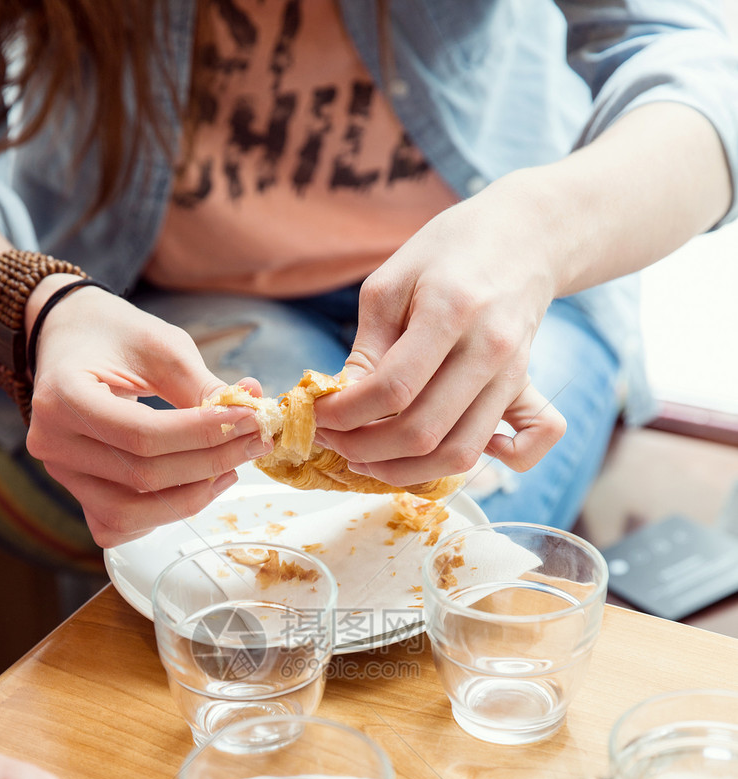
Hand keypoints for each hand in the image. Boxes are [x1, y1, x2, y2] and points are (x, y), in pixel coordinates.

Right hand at [26, 285, 265, 545]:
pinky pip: (117, 525)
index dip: (202, 436)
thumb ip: (202, 386)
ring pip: (129, 513)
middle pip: (141, 477)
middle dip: (209, 463)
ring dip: (189, 498)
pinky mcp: (75, 492)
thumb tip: (254, 411)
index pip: (142, 435)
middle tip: (254, 442)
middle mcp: (52, 442)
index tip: (248, 420)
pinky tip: (193, 488)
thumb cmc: (113, 335)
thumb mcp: (160, 346)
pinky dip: (159, 516)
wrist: (69, 337)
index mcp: (63, 395)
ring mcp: (60, 473)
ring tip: (227, 469)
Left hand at [314, 182, 566, 485]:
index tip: (318, 417)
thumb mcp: (391, 283)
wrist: (523, 236)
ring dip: (406, 472)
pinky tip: (453, 449)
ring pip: (460, 454)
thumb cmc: (448, 254)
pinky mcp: (528, 388)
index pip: (392, 389)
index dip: (345, 415)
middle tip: (336, 442)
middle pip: (422, 432)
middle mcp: (489, 349)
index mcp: (450, 310)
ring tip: (370, 461)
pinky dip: (497, 463)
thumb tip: (341, 405)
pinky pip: (529, 447)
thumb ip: (367, 349)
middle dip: (365, 450)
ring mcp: (514, 374)